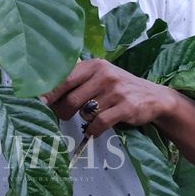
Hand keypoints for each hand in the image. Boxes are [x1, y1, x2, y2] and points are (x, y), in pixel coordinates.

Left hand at [39, 58, 176, 137]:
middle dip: (63, 112)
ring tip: (89, 118)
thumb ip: (77, 80)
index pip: (64, 78)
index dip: (49, 92)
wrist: (155, 97)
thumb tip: (46, 94)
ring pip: (86, 113)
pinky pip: (100, 123)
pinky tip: (95, 130)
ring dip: (83, 120)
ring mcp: (116, 91)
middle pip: (71, 99)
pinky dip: (94, 130)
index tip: (39, 102)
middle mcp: (104, 75)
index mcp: (94, 65)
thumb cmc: (118, 87)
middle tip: (63, 116)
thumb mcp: (100, 76)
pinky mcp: (126, 107)